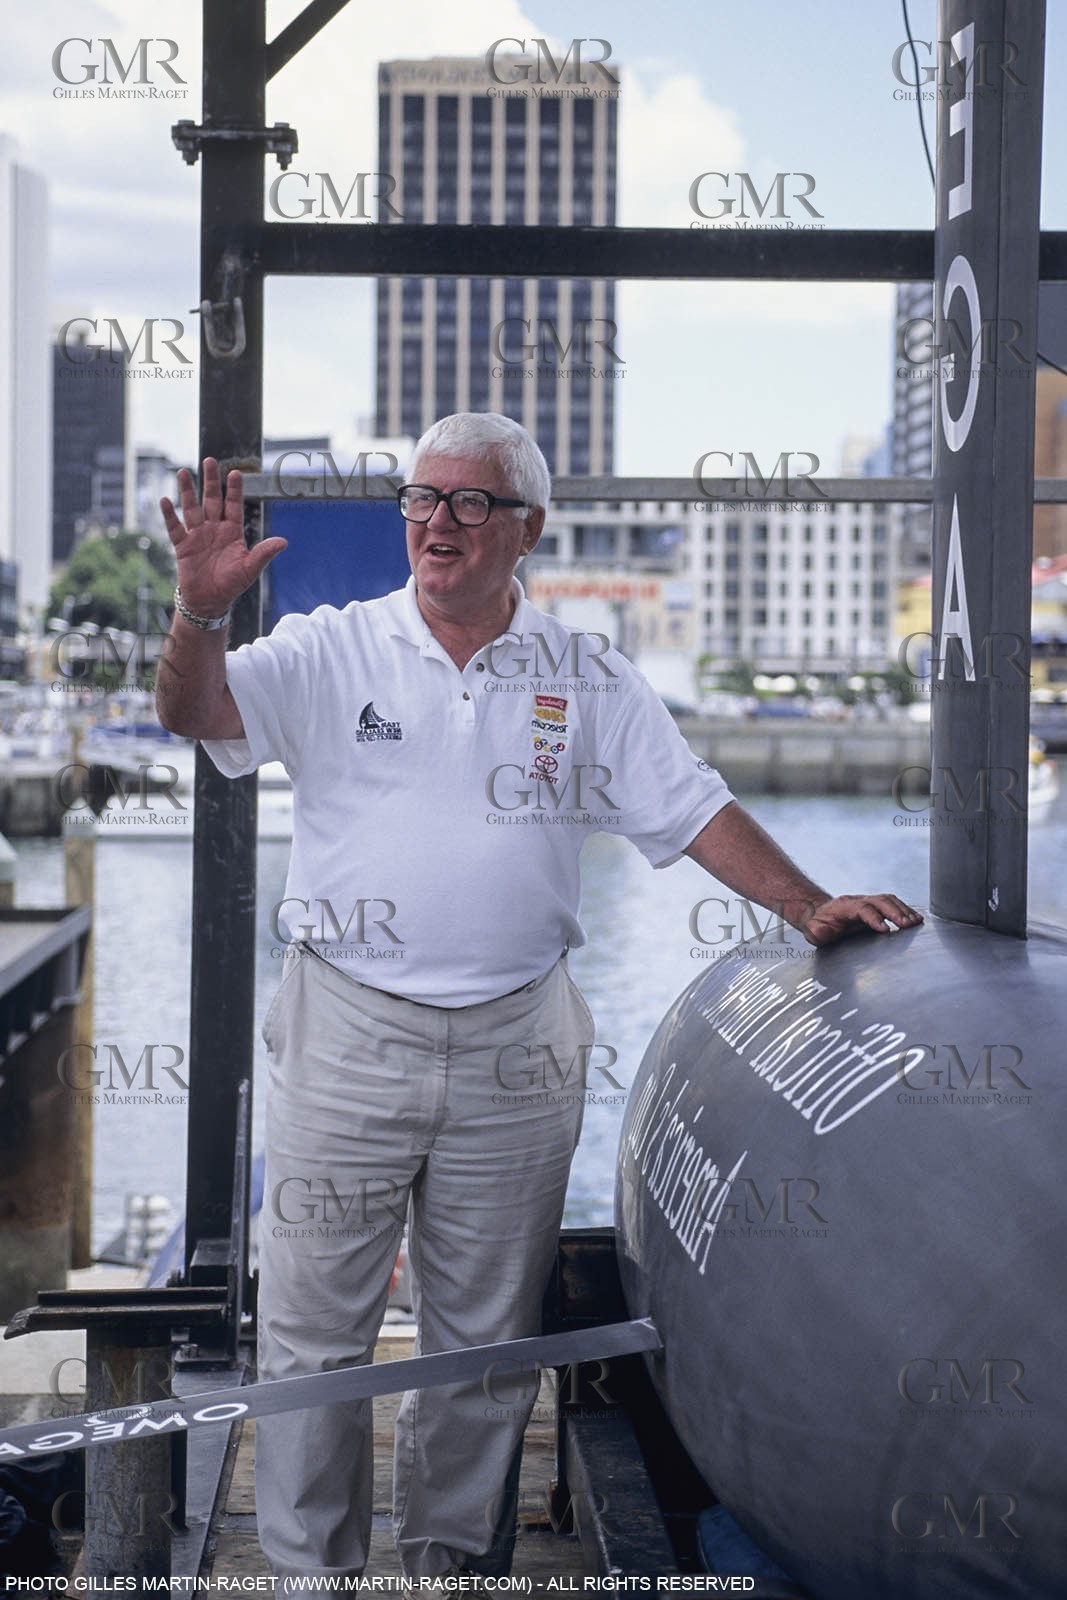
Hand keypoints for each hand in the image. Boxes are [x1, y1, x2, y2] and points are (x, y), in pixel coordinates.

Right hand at [160, 457, 286, 617]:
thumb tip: (284, 542)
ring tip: (182, 472)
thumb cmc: (232, 584)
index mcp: (232, 531)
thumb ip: (264, 553)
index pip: (233, 505)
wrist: (210, 601)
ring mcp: (197, 535)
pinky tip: (165, 500)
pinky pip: (175, 527)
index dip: (234, 489)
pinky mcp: (183, 545)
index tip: (236, 473)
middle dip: (211, 481)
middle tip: (210, 460)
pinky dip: (169, 515)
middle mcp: (214, 529)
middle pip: (212, 500)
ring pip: (191, 508)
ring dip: (187, 491)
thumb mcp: (250, 568)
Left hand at [799, 895, 922, 946]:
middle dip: (895, 912)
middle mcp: (858, 901)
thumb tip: (820, 930)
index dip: (874, 918)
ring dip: (903, 910)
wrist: (819, 914)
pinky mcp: (875, 906)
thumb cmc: (817, 925)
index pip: (862, 909)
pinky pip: (892, 903)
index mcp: (844, 907)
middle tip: (907, 925)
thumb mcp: (812, 931)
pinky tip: (915, 919)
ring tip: (916, 922)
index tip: (885, 930)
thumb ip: (816, 931)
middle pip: (879, 901)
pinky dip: (905, 910)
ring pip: (888, 900)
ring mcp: (868, 902)